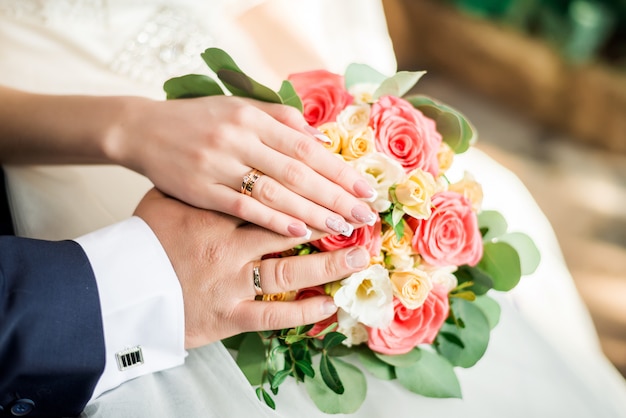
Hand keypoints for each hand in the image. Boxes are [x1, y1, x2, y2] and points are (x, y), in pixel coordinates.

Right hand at [113, 95, 376, 237]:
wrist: (143, 130)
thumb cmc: (198, 120)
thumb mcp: (238, 107)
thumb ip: (279, 119)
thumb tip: (321, 139)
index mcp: (252, 118)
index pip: (306, 146)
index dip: (339, 169)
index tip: (366, 187)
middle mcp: (239, 139)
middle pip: (297, 171)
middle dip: (335, 194)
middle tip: (365, 213)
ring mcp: (219, 165)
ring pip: (274, 192)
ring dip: (311, 211)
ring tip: (341, 226)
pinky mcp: (201, 190)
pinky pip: (243, 208)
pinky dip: (272, 220)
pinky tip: (299, 231)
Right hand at [134, 189, 370, 348]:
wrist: (121, 279)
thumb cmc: (153, 232)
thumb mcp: (181, 190)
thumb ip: (223, 170)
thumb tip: (263, 158)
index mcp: (218, 201)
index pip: (282, 182)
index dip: (322, 182)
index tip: (352, 185)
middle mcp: (227, 240)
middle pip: (291, 221)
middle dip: (332, 216)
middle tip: (366, 216)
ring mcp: (227, 276)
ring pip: (287, 267)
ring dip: (326, 263)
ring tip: (358, 255)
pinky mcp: (224, 311)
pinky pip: (270, 312)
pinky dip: (301, 309)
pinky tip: (329, 303)